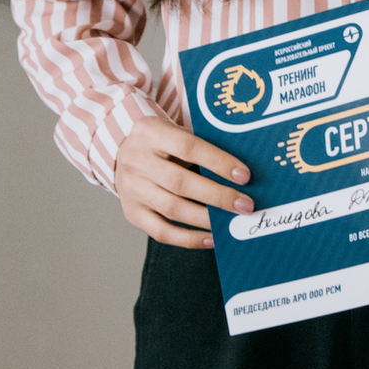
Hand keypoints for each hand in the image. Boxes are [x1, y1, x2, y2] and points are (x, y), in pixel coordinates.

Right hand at [115, 112, 253, 247]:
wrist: (123, 152)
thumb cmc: (162, 142)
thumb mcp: (176, 130)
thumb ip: (203, 144)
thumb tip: (240, 170)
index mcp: (151, 132)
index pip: (189, 147)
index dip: (218, 162)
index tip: (244, 175)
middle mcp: (137, 161)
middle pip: (180, 183)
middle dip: (217, 195)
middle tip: (245, 204)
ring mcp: (132, 189)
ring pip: (172, 209)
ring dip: (206, 218)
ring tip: (231, 221)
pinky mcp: (132, 213)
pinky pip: (161, 232)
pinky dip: (188, 238)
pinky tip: (210, 238)